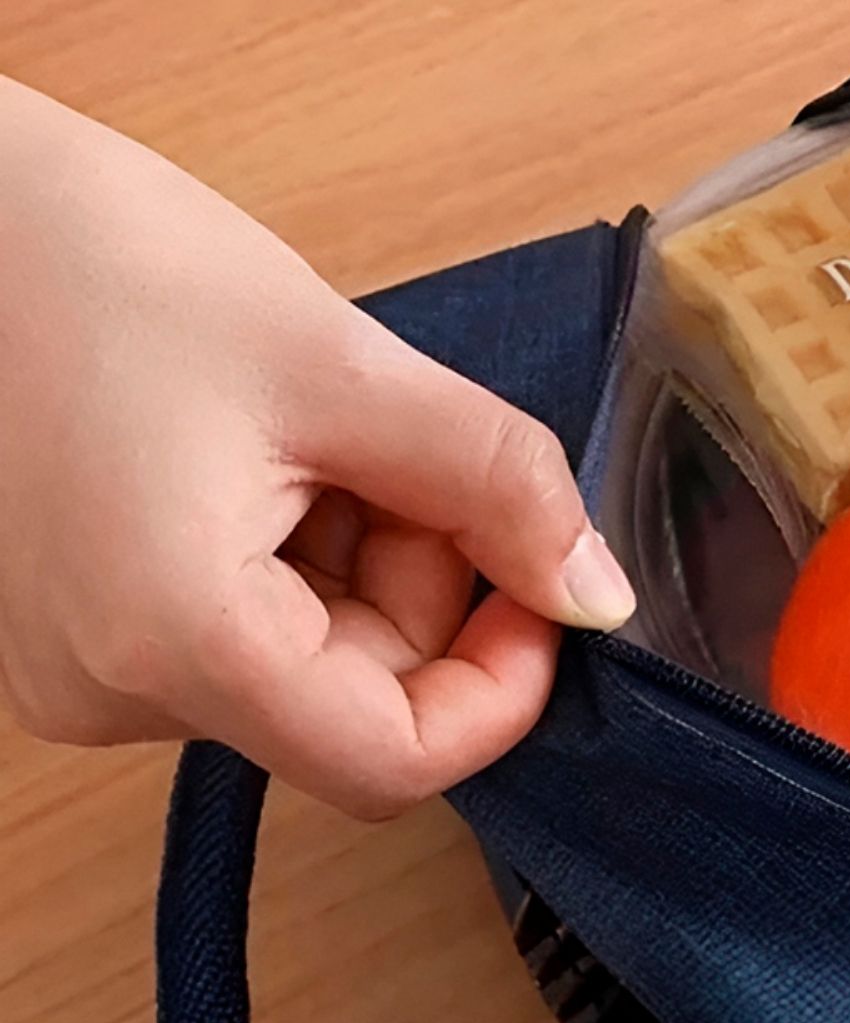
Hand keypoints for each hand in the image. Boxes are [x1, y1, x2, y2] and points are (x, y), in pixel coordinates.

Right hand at [0, 79, 633, 817]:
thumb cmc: (90, 258)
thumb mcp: (341, 365)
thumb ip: (496, 487)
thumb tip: (597, 596)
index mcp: (171, 640)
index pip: (394, 764)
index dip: (500, 687)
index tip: (540, 582)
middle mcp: (113, 691)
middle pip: (359, 703)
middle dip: (427, 583)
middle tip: (406, 446)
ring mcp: (85, 669)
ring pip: (310, 664)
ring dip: (365, 556)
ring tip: (310, 426)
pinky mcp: (78, 633)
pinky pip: (243, 631)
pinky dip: (297, 552)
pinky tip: (259, 449)